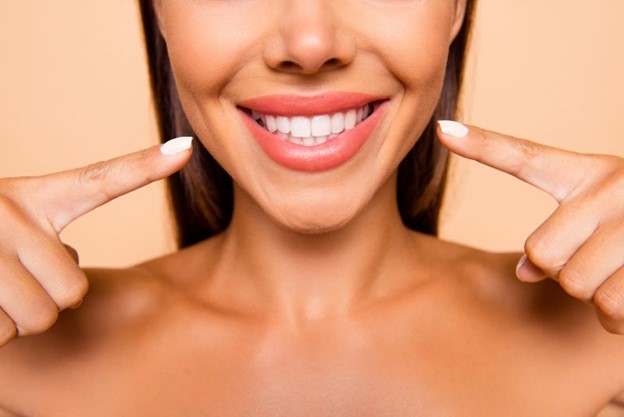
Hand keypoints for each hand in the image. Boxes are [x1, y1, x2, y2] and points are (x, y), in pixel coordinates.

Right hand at [0, 136, 192, 345]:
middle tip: (12, 282)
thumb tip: (74, 269)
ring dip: (13, 319)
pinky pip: (1, 334)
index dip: (144, 166)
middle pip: (73, 292)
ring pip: (38, 319)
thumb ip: (45, 240)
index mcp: (33, 196)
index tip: (187, 148)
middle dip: (47, 300)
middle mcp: (11, 211)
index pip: (100, 181)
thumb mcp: (10, 224)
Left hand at [437, 121, 623, 333]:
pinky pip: (611, 309)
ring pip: (574, 285)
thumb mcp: (603, 221)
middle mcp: (613, 185)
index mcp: (590, 173)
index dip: (482, 145)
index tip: (441, 129)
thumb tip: (525, 273)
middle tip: (603, 259)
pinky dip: (619, 318)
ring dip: (597, 295)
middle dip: (565, 270)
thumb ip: (560, 237)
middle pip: (540, 252)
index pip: (526, 158)